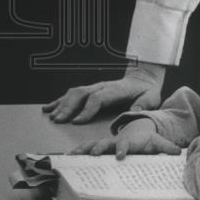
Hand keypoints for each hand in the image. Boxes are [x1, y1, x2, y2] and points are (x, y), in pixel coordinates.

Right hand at [42, 61, 164, 123]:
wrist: (144, 78)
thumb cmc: (146, 91)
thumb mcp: (151, 98)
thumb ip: (143, 105)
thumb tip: (134, 112)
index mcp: (116, 89)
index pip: (98, 98)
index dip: (87, 109)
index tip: (76, 121)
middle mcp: (103, 86)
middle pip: (82, 94)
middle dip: (69, 107)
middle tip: (59, 121)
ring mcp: (96, 87)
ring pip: (75, 92)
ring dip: (62, 104)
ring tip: (52, 117)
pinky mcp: (91, 90)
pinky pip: (72, 93)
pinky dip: (59, 100)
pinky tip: (48, 108)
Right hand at [70, 118, 180, 159]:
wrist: (138, 126)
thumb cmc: (146, 138)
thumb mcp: (157, 141)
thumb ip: (166, 147)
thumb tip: (178, 152)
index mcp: (128, 140)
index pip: (125, 144)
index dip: (123, 149)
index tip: (121, 156)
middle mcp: (115, 140)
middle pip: (105, 143)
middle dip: (99, 149)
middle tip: (94, 155)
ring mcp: (106, 143)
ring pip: (92, 144)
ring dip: (83, 150)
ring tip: (72, 156)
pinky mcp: (100, 146)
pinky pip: (87, 148)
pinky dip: (78, 152)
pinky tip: (67, 157)